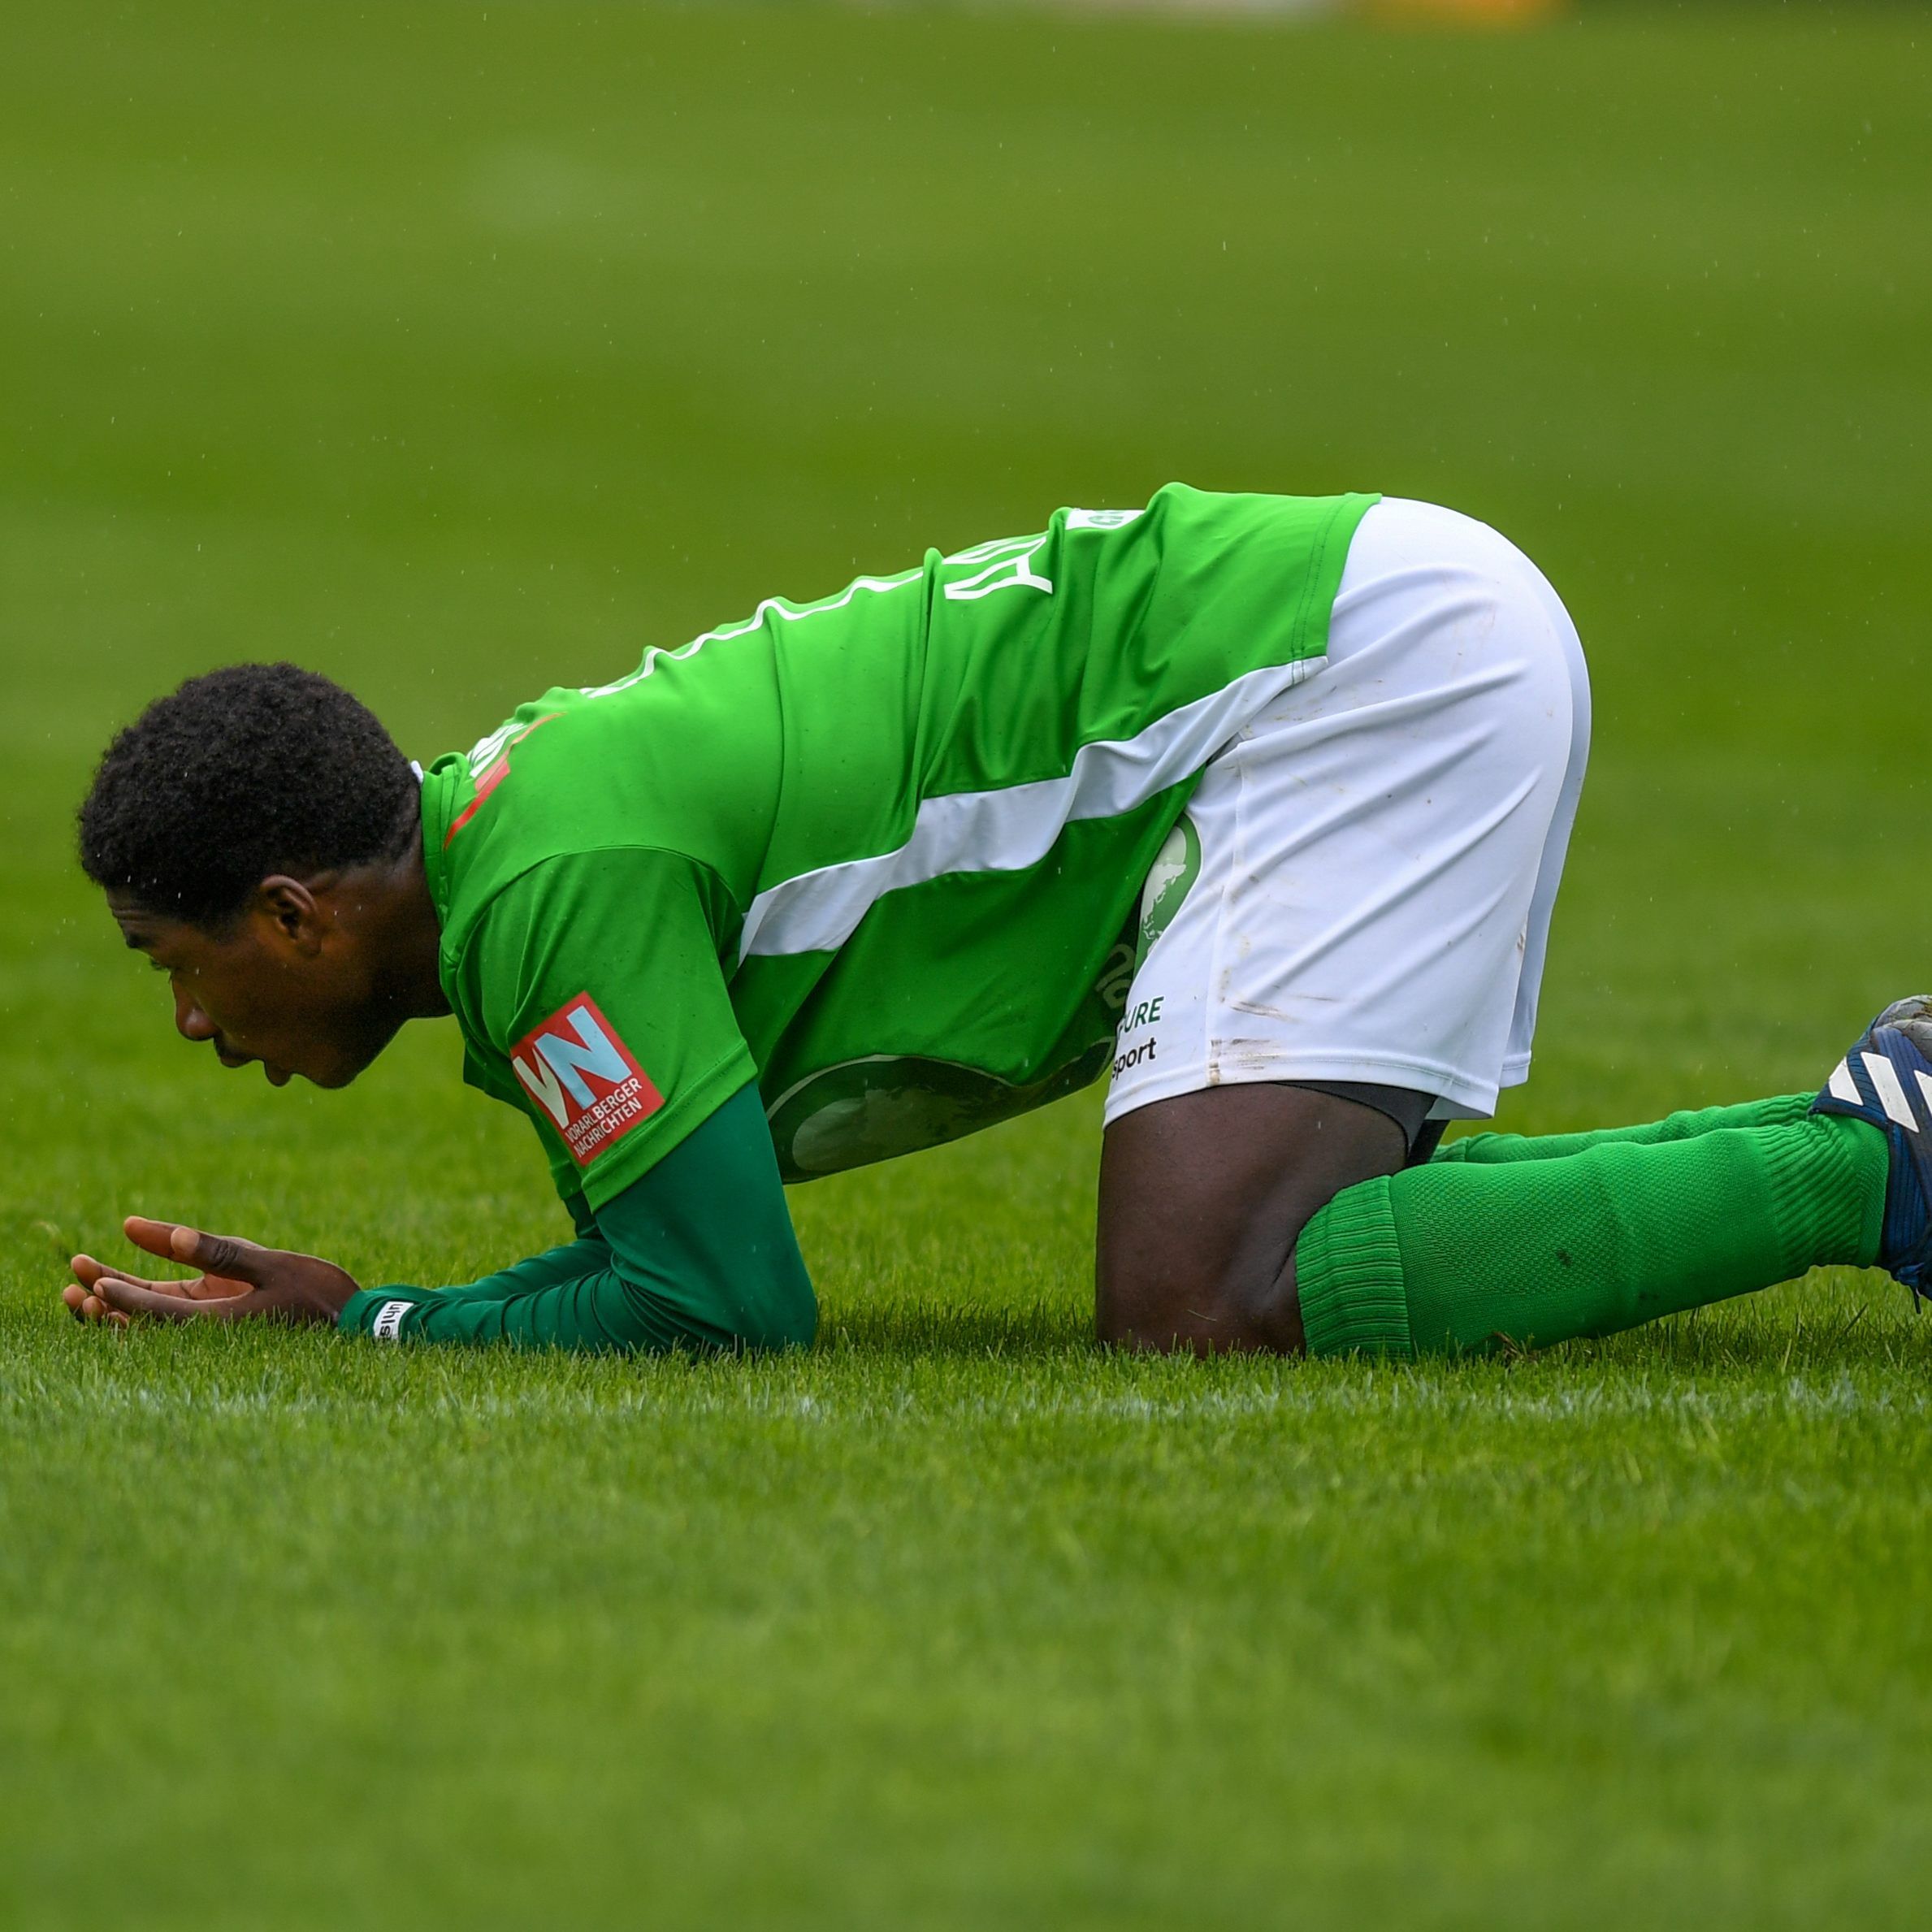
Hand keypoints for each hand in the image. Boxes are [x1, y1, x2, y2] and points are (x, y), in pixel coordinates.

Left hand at [64, 1217, 360, 1327]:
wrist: (352, 1323)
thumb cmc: (318, 1295)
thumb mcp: (271, 1264)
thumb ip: (216, 1251)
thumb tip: (167, 1236)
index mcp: (221, 1322)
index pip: (159, 1311)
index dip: (123, 1297)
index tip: (92, 1282)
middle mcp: (208, 1330)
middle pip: (146, 1319)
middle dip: (108, 1298)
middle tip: (76, 1274)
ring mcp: (212, 1324)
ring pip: (152, 1318)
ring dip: (118, 1303)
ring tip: (83, 1284)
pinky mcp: (220, 1316)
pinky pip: (170, 1313)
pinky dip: (140, 1303)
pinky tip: (114, 1288)